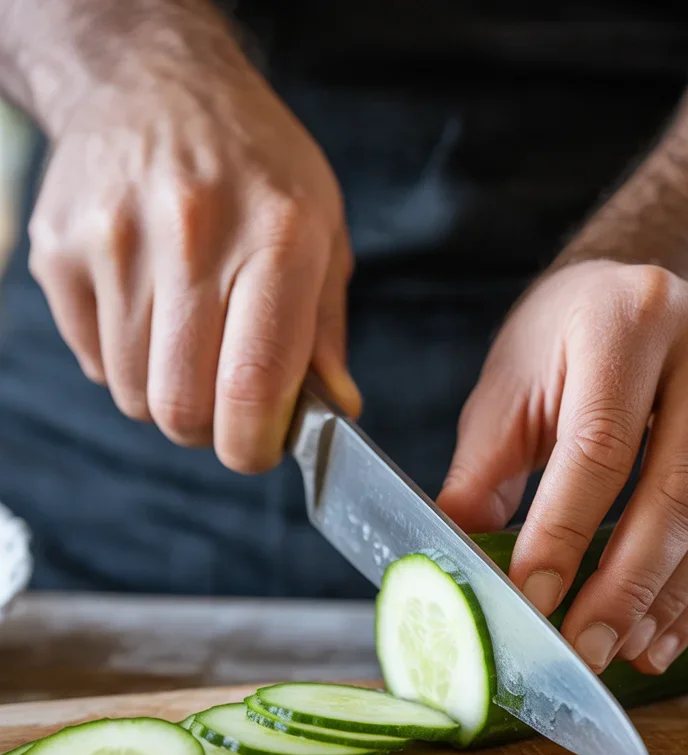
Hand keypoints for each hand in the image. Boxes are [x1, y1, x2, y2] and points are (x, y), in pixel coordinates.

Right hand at [28, 36, 358, 471]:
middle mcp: (191, 235)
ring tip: (190, 340)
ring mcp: (114, 240)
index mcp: (277, 236)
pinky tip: (149, 309)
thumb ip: (326, 333)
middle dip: (209, 428)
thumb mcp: (322, 231)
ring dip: (166, 394)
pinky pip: (93, 362)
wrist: (152, 81)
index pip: (253, 386)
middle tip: (228, 399)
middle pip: (182, 409)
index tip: (259, 446)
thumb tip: (334, 413)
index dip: (254, 445)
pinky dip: (125, 360)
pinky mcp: (59, 250)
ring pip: (133, 395)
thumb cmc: (253, 166)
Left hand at [438, 260, 687, 674]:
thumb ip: (480, 477)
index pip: (599, 446)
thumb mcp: (507, 390)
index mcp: (628, 316)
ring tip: (623, 652)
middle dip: (628, 585)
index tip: (534, 601)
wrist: (641, 296)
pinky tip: (664, 631)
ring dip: (670, 600)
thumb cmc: (562, 343)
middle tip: (588, 649)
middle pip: (678, 489)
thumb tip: (457, 572)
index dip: (565, 532)